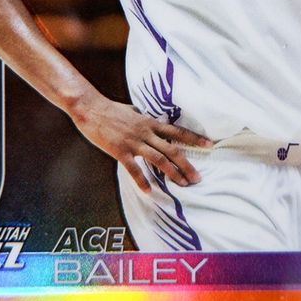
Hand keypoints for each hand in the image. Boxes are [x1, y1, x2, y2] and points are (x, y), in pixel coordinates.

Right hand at [69, 91, 212, 192]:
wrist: (91, 109)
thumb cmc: (111, 109)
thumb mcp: (133, 110)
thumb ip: (144, 118)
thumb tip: (151, 120)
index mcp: (150, 122)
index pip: (178, 131)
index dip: (194, 138)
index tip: (209, 145)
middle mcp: (146, 132)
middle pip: (172, 149)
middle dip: (187, 165)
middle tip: (197, 178)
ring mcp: (133, 142)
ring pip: (158, 159)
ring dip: (172, 173)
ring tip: (182, 185)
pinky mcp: (120, 150)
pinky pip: (133, 168)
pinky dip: (142, 180)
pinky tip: (149, 191)